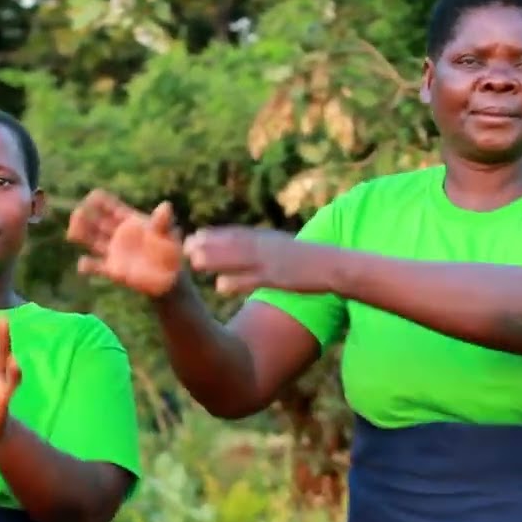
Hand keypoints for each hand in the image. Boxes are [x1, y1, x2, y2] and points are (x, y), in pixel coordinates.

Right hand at [67, 190, 182, 296]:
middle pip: (98, 223)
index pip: (112, 208)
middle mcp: (117, 234)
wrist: (169, 277)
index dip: (102, 202)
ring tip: (71, 233)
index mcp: (129, 221)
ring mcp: (113, 251)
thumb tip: (166, 206)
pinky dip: (88, 266)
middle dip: (86, 218)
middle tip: (77, 213)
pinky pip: (97, 267)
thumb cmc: (169, 251)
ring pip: (93, 241)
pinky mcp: (113, 270)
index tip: (92, 196)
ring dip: (82, 236)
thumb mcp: (168, 234)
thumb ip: (163, 222)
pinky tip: (83, 264)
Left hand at [184, 227, 329, 295]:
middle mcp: (267, 247)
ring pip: (239, 259)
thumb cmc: (311, 263)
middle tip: (184, 245)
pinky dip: (237, 282)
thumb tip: (251, 259)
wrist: (336, 265)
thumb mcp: (285, 253)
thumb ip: (265, 256)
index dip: (215, 235)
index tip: (194, 235)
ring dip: (216, 259)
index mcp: (269, 239)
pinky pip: (254, 280)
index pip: (238, 234)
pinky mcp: (280, 278)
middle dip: (209, 244)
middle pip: (233, 244)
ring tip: (193, 262)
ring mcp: (273, 262)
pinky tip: (219, 287)